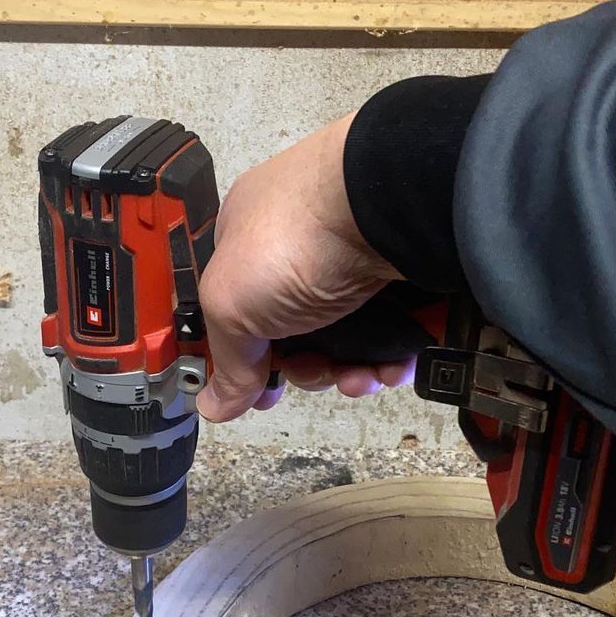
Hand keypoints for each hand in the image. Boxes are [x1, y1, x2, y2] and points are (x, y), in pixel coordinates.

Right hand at [197, 114, 413, 420]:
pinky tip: (388, 367)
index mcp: (248, 240)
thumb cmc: (292, 242)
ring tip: (358, 377)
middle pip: (295, 332)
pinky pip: (392, 333)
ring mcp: (355, 260)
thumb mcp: (231, 304)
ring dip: (347, 371)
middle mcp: (301, 247)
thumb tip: (213, 407)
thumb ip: (226, 359)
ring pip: (346, 339)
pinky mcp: (402, 280)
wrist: (384, 209)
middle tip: (313, 371)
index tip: (257, 390)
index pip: (238, 307)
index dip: (246, 354)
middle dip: (305, 368)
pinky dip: (388, 359)